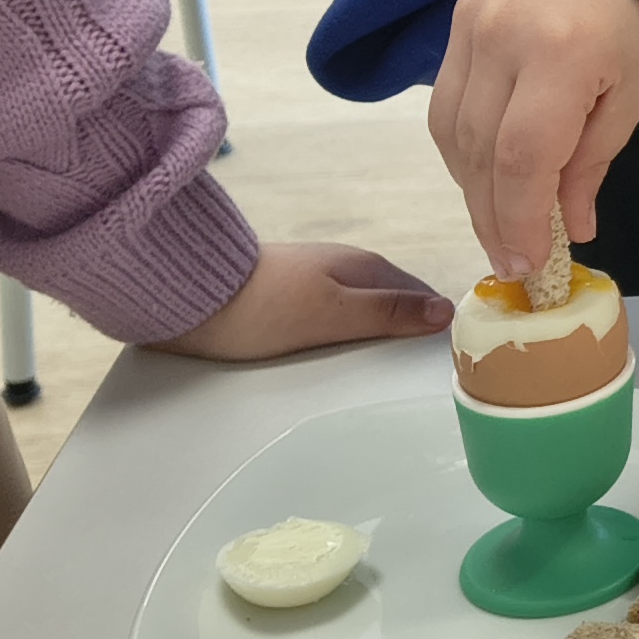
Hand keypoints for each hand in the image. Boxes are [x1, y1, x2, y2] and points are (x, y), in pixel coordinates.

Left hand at [158, 241, 452, 361]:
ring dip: (375, 333)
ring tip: (382, 370)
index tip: (449, 356)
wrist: (189, 297)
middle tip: (419, 371)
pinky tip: (338, 355)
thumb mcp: (334, 314)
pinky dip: (345, 335)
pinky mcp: (288, 296)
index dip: (436, 323)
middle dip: (408, 329)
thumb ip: (390, 313)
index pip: (421, 295)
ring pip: (363, 309)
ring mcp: (316, 278)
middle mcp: (345, 266)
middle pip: (393, 301)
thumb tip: (448, 311)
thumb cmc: (264, 308)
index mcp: (364, 266)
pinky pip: (334, 316)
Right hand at [432, 0, 638, 280]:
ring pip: (451, 130)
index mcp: (561, 53)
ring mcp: (471, 22)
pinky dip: (462, 146)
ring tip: (500, 224)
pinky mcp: (457, 17)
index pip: (521, 158)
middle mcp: (503, 36)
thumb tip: (569, 228)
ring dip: (471, 187)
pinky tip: (486, 174)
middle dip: (493, 215)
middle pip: (478, 151)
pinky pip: (446, 100)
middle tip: (511, 259)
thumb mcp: (633, 92)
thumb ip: (593, 161)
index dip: (519, 220)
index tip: (526, 265)